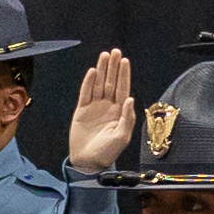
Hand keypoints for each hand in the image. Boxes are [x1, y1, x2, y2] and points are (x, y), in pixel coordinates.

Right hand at [64, 49, 134, 171]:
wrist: (88, 162)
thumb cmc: (107, 152)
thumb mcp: (122, 137)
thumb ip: (127, 118)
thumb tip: (131, 98)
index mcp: (120, 112)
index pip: (123, 89)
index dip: (124, 74)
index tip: (124, 61)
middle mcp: (108, 106)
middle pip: (111, 82)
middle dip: (113, 67)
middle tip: (115, 51)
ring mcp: (95, 107)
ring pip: (99, 84)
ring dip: (102, 70)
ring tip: (105, 55)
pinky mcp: (82, 110)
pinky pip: (85, 93)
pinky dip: (89, 82)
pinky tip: (93, 71)